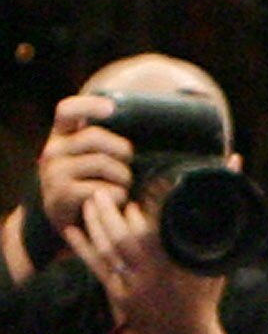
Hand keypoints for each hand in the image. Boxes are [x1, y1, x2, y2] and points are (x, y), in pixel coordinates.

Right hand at [34, 92, 132, 237]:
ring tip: (124, 187)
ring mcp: (54, 173)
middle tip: (129, 165)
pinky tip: (117, 202)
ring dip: (123, 178)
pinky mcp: (60, 196)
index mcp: (61, 137)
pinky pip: (101, 189)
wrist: (73, 227)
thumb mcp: (96, 162)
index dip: (89, 106)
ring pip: (102, 163)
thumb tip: (149, 134)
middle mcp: (52, 151)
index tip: (112, 108)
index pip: (67, 110)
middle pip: (95, 136)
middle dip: (122, 150)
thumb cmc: (93, 188)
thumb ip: (109, 146)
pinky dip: (117, 196)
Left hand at [67, 186, 222, 333]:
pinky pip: (98, 267)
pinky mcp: (120, 296)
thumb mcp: (219, 259)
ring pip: (110, 249)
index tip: (151, 185)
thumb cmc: (204, 295)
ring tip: (92, 202)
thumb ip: (228, 210)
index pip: (164, 225)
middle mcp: (156, 274)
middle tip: (106, 189)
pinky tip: (74, 230)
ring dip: (98, 223)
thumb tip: (235, 164)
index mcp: (181, 264)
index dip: (155, 203)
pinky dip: (83, 247)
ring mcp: (136, 285)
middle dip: (113, 212)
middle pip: (126, 236)